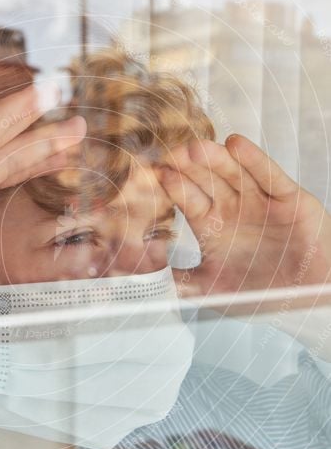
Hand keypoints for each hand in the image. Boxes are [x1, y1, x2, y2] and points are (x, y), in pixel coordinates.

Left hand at [159, 135, 330, 301]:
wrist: (307, 303)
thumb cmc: (261, 295)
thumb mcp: (211, 290)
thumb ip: (179, 282)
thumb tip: (142, 279)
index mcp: (212, 225)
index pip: (187, 200)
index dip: (173, 188)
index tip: (154, 176)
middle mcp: (233, 208)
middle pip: (207, 180)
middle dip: (190, 167)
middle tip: (170, 154)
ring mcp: (260, 200)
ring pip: (235, 174)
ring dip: (216, 160)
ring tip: (196, 148)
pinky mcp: (289, 198)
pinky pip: (270, 176)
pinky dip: (254, 161)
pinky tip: (236, 145)